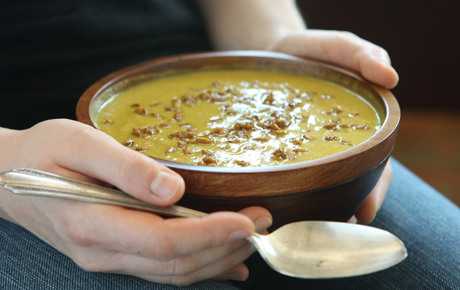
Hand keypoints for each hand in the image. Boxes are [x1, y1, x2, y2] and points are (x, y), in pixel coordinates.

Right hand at [0, 119, 271, 284]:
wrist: (7, 178)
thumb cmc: (42, 153)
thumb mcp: (79, 143)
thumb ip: (126, 167)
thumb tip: (173, 189)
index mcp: (92, 222)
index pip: (163, 241)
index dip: (210, 234)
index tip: (247, 219)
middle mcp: (101, 250)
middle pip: (175, 264)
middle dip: (224, 246)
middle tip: (262, 221)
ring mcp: (107, 257)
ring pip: (172, 273)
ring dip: (216, 258)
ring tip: (251, 236)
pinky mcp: (113, 254)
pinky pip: (162, 271)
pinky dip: (198, 267)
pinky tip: (225, 262)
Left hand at [266, 30, 397, 222]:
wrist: (274, 52)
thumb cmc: (314, 52)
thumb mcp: (340, 47)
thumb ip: (363, 55)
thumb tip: (390, 77)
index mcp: (360, 131)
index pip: (376, 167)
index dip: (373, 191)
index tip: (363, 212)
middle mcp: (336, 148)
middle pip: (349, 186)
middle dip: (343, 209)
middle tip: (329, 231)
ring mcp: (307, 153)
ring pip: (320, 188)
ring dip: (316, 209)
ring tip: (302, 227)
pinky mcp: (278, 150)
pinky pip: (285, 175)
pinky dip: (285, 191)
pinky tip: (273, 201)